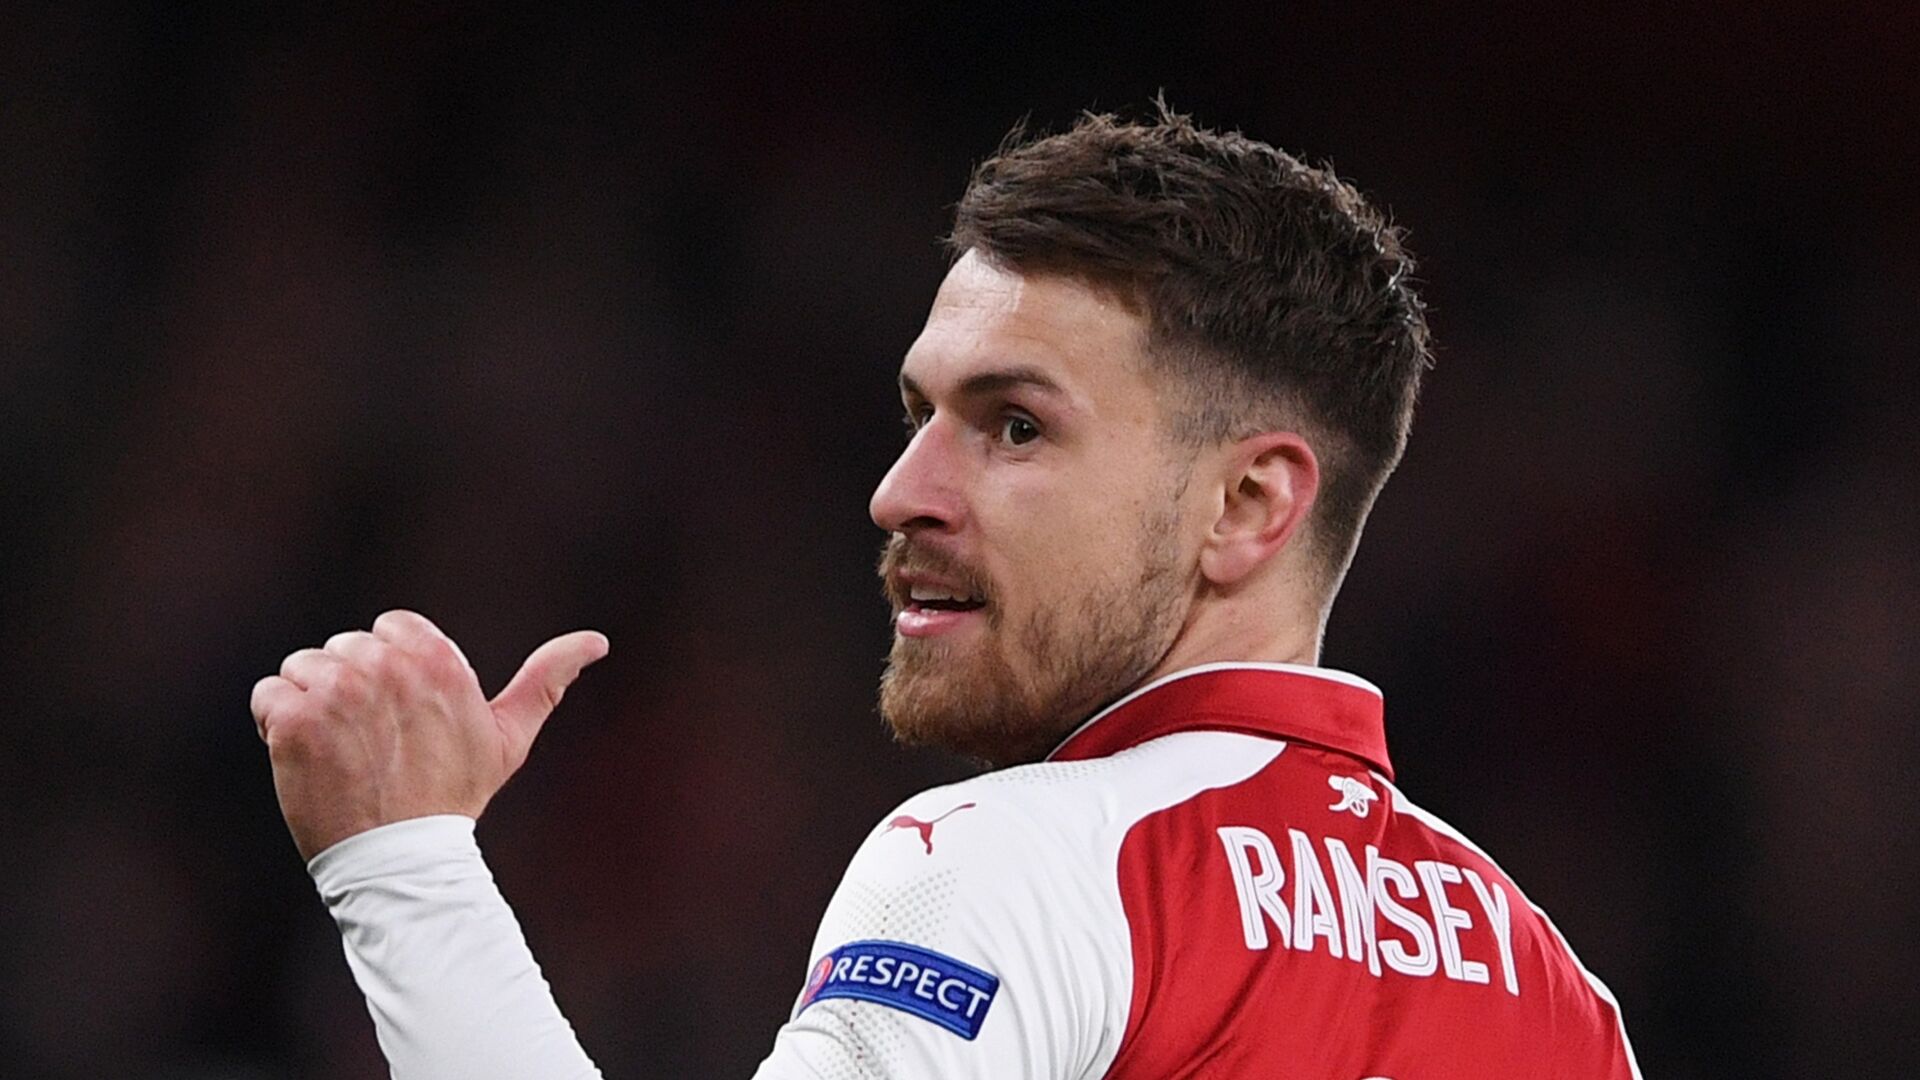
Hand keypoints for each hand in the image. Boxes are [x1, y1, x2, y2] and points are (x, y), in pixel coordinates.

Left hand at [250, 610, 608, 860]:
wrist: (401, 862)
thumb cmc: (455, 797)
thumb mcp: (508, 738)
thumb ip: (546, 680)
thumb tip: (597, 641)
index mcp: (438, 660)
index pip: (389, 628)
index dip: (389, 670)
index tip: (400, 715)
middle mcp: (388, 667)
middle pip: (344, 647)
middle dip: (349, 688)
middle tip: (372, 744)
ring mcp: (338, 692)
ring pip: (302, 667)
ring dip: (311, 705)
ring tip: (340, 752)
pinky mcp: (295, 721)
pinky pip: (269, 694)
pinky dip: (277, 725)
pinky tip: (305, 759)